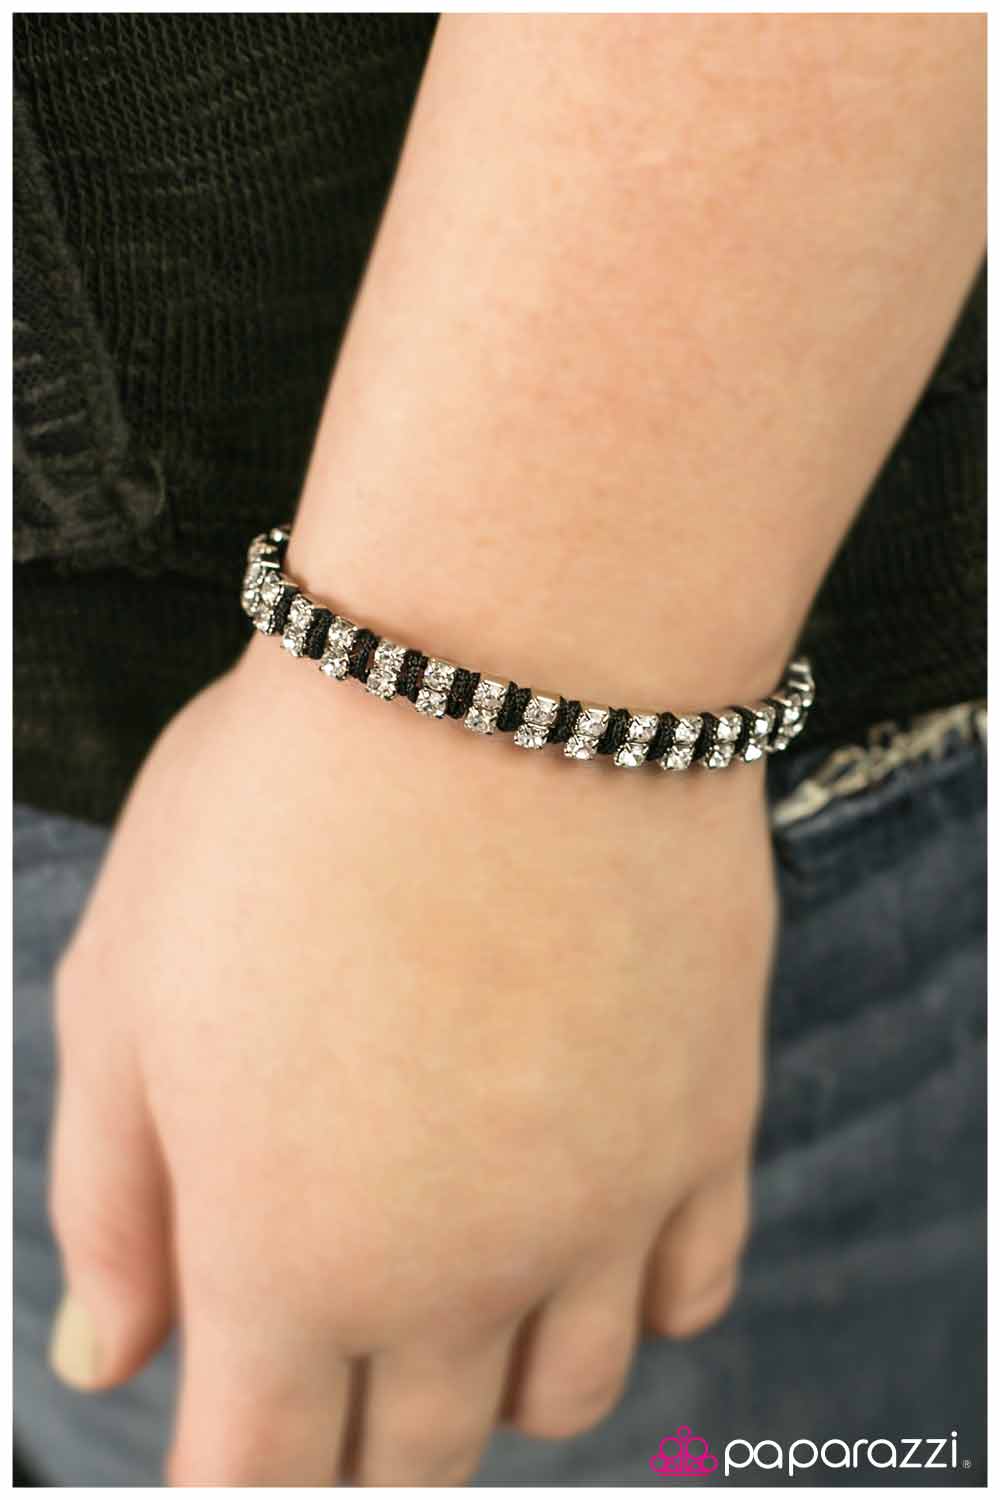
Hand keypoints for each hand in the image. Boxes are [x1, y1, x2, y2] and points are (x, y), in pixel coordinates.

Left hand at [50, 637, 775, 1484]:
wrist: (508, 669)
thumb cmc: (289, 809)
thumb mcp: (124, 992)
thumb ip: (111, 1204)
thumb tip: (104, 1358)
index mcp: (287, 1261)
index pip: (260, 1476)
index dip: (235, 1476)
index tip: (232, 1417)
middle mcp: (458, 1277)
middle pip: (411, 1460)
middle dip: (353, 1430)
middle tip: (329, 1329)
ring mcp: (603, 1210)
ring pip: (560, 1398)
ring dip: (491, 1376)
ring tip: (455, 1268)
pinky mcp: (706, 1128)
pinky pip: (690, 1294)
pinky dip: (628, 1297)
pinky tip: (583, 1220)